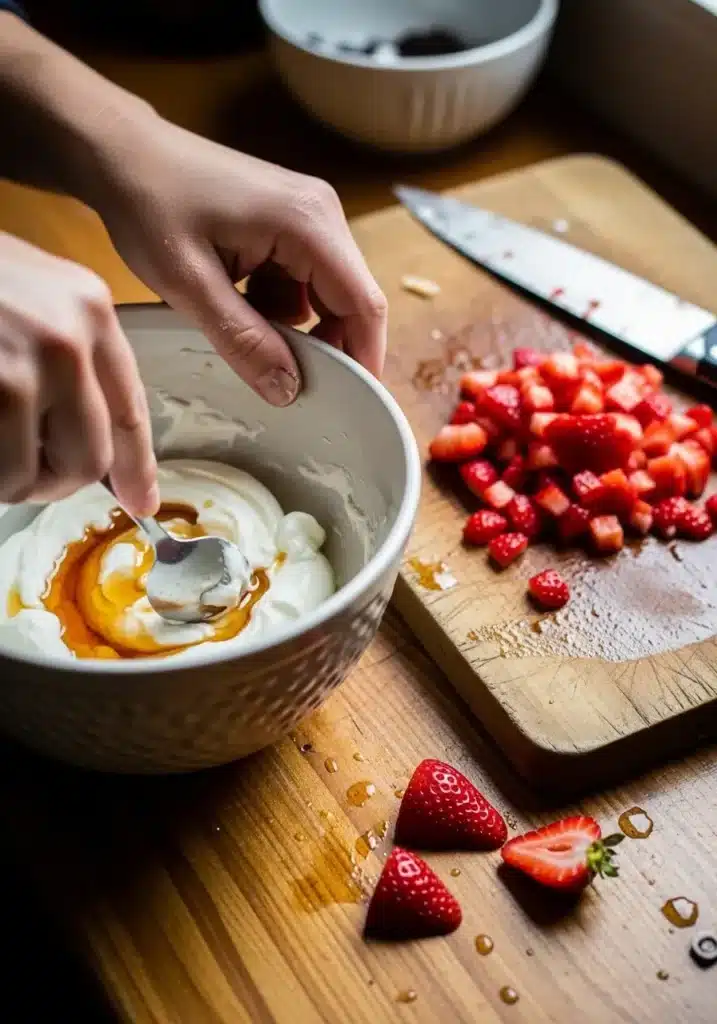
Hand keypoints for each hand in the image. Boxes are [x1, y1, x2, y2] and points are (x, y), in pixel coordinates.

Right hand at [0, 233, 157, 513]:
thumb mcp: (32, 290)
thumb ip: (69, 354)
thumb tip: (87, 433)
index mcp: (89, 309)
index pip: (129, 409)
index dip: (136, 466)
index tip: (141, 500)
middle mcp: (67, 341)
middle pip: (89, 459)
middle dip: (55, 480)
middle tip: (23, 474)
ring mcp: (19, 373)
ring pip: (28, 477)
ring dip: (5, 479)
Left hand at [90, 118, 387, 405]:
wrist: (121, 153)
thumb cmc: (149, 205)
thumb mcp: (189, 285)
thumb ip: (243, 340)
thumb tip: (289, 391)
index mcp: (309, 224)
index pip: (363, 304)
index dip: (365, 357)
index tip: (356, 403)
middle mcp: (322, 214)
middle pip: (351, 300)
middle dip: (327, 347)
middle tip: (290, 385)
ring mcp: (308, 214)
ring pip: (325, 294)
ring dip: (295, 327)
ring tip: (242, 332)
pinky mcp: (290, 221)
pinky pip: (302, 280)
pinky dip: (278, 306)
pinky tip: (237, 304)